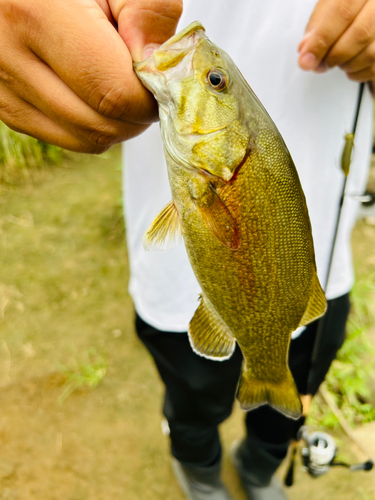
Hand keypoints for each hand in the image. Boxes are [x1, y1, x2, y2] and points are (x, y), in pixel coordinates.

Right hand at [0, 0, 181, 152]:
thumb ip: (148, 13)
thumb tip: (159, 73)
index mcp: (36, 14)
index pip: (114, 94)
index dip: (149, 98)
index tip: (161, 82)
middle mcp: (9, 58)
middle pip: (100, 126)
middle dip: (137, 115)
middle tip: (146, 84)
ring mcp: (2, 88)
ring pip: (84, 139)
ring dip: (116, 123)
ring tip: (118, 80)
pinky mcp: (5, 104)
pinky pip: (66, 135)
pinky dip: (92, 122)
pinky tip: (92, 87)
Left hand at [298, 0, 374, 84]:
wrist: (364, 11)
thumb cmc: (345, 9)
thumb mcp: (328, 7)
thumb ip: (316, 26)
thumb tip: (305, 50)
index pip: (342, 12)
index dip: (322, 40)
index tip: (306, 60)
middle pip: (360, 34)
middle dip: (334, 56)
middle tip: (320, 64)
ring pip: (370, 53)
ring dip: (346, 65)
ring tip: (336, 60)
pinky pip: (374, 68)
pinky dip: (357, 73)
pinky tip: (349, 65)